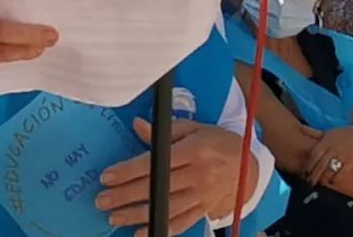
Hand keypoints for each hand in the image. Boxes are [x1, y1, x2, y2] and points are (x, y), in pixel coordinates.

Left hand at [97, 118, 248, 235]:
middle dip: (126, 195)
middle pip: (156, 187)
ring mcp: (202, 195)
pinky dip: (161, 228)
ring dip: (137, 214)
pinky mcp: (204, 209)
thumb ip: (165, 130)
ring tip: (114, 217)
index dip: (129, 170)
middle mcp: (198, 175)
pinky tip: (140, 232)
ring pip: (165, 207)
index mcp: (194, 150)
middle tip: (102, 200)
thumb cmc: (218, 142)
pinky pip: (181, 222)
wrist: (250, 166)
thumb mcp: (195, 128)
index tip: (107, 176)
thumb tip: (136, 125)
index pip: (155, 161)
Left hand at [301, 124, 352, 186]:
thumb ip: (313, 132)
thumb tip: (299, 127)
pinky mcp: (352, 161)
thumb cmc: (342, 135)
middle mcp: (334, 147)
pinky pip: (342, 173)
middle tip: (309, 182)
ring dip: (324, 178)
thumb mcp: (328, 132)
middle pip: (321, 164)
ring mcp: (343, 155)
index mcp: (326, 140)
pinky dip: (336, 179)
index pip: (314, 154)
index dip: (308, 165)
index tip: (304, 172)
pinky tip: (332, 182)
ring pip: (330, 170)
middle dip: (314, 175)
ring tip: (320, 183)